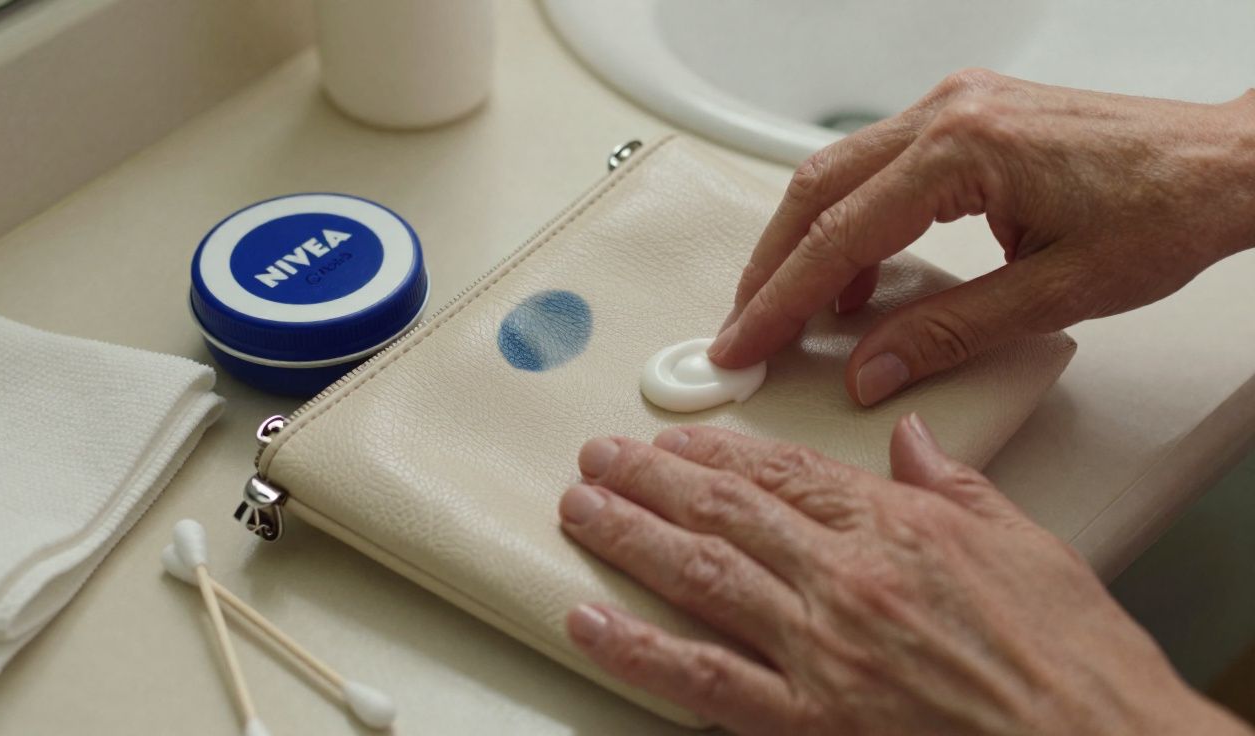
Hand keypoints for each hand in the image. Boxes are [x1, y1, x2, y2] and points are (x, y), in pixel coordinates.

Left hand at [557, 418, 1250, 734]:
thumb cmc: (1071, 659)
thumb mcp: (1026, 544)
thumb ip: (955, 485)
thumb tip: (913, 437)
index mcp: (898, 528)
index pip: (785, 472)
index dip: (718, 451)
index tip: (676, 440)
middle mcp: (846, 581)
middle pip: (726, 512)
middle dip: (652, 480)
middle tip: (601, 458)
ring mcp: (821, 652)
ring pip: (700, 577)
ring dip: (629, 539)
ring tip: (580, 510)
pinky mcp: (809, 723)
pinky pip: (703, 680)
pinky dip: (637, 650)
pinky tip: (589, 622)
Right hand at [709, 69, 1254, 405]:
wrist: (1229, 165)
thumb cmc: (1166, 213)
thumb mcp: (1054, 294)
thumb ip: (949, 333)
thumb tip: (871, 369)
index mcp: (964, 150)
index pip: (838, 235)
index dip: (780, 300)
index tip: (744, 342)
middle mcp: (948, 114)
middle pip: (816, 191)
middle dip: (771, 267)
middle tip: (745, 330)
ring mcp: (955, 107)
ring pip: (838, 174)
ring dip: (806, 244)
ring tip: (793, 313)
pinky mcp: (966, 117)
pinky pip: (878, 168)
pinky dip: (852, 224)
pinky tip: (859, 277)